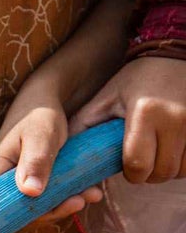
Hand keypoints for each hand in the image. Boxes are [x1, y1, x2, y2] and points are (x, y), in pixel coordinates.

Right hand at [0, 83, 101, 222]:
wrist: (45, 102)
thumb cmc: (38, 114)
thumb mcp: (40, 135)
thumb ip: (36, 162)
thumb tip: (31, 192)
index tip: (14, 228)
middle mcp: (0, 183)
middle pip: (12, 214)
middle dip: (46, 214)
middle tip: (76, 203)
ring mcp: (15, 186)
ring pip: (33, 210)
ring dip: (62, 207)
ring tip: (88, 196)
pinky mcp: (30, 185)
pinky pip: (46, 201)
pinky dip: (67, 199)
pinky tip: (89, 192)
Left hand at [70, 56, 185, 182]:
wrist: (175, 56)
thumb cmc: (135, 80)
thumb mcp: (105, 98)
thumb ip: (83, 125)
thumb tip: (58, 154)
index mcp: (145, 113)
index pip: (137, 164)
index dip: (130, 174)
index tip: (126, 167)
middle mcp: (176, 119)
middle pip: (161, 172)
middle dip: (147, 175)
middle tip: (140, 164)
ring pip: (181, 171)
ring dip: (166, 171)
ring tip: (156, 155)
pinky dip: (182, 164)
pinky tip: (171, 152)